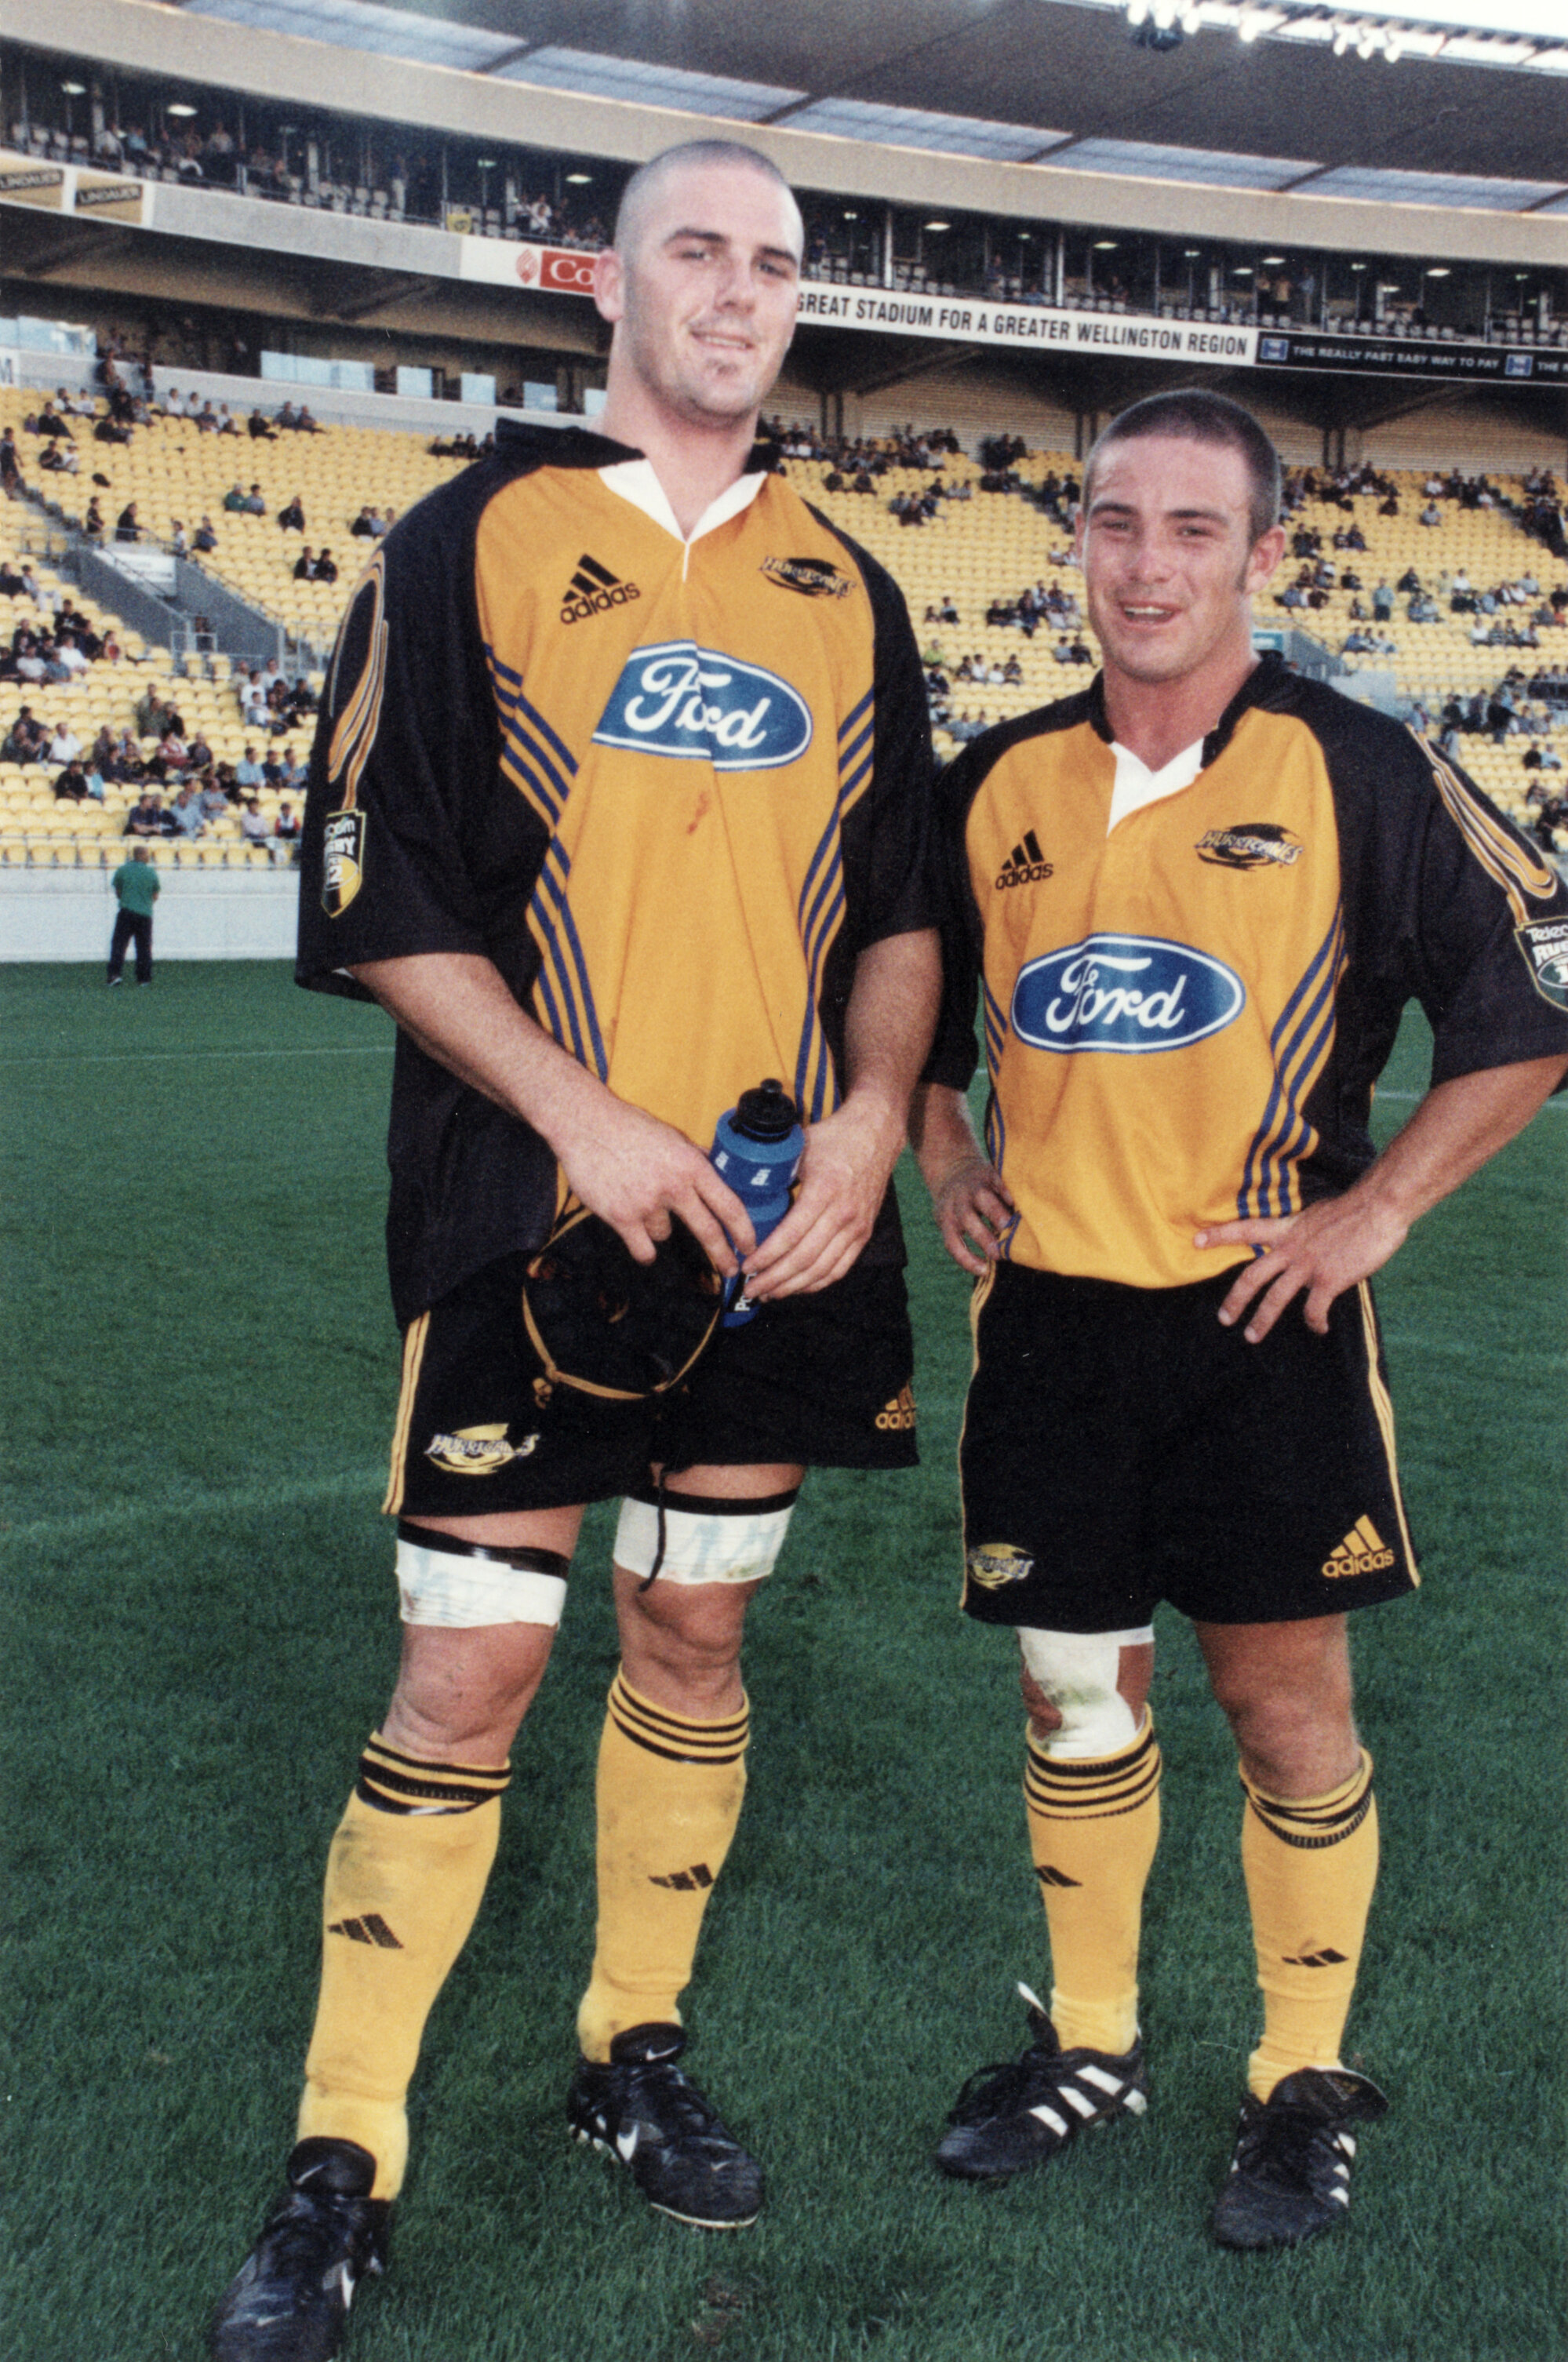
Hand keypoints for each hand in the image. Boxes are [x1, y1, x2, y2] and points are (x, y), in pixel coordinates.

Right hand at [557, 1094, 752, 1275]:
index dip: (744, 1230)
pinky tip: (637, 1237)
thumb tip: (719, 1171)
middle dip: (722, 1255)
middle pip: (708, 1231)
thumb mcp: (672, 1136)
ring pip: (664, 1234)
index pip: (729, 1204)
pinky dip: (642, 1247)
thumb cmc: (627, 1126)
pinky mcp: (621, 1216)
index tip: (750, 1245)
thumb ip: (696, 1158)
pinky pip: (643, 1249)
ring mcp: (647, 1203)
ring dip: (656, 1226)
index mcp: (691, 1165)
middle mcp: (674, 1186)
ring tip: (638, 1200)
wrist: (586, 1124)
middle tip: (730, 1269)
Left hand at [742, 1096, 901, 1299]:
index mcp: (824, 1190)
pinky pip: (841, 1268)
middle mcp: (843, 1213)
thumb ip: (775, 1170)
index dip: (767, 1257)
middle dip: (774, 1279)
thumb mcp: (800, 1148)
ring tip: (770, 1293)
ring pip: (822, 1270)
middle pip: (804, 1259)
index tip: (747, 1267)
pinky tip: (798, 1287)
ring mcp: (857, 1226)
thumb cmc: (834, 1139)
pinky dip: (818, 1283)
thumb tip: (741, 1185)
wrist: (876, 1134)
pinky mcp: (864, 1233)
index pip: (790, 1236)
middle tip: (751, 1290)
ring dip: (794, 1287)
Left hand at [932, 1155, 1015, 1275]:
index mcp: (947, 1219)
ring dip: (997, 1214)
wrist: (951, 1167)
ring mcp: (973, 1187)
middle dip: (984, 1238)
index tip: (984, 1271)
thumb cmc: (957, 1205)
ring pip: (983, 1199)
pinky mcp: (987, 1173)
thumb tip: (999, 1256)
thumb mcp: (951, 1219)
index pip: (953, 1243)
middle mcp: (958, 1203)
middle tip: (1000, 1253)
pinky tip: (1016, 1202)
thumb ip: (969, 1234)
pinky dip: (1005, 1191)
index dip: (967, 1259)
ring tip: (1012, 1227)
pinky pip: (996, 1181)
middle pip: (968, 1220)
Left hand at [1195, 1190, 1409, 1342]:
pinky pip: (1314, 1310)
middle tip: (1224, 1318)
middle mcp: (1291, 1248)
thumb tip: (1303, 1246)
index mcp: (1287, 1229)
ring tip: (1251, 1336)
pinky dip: (1316, 1323)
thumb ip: (1304, 1234)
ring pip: (1275, 1298)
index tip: (1195, 1241)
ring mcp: (1308, 1265)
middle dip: (1235, 1300)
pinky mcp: (1329, 1280)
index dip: (1219, 1235)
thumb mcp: (1316, 1216)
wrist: (1377, 1208)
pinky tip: (1320, 1329)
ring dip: (1261, 1320)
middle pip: (1252, 1276)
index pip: (1245, 1228)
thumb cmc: (1355, 1210)